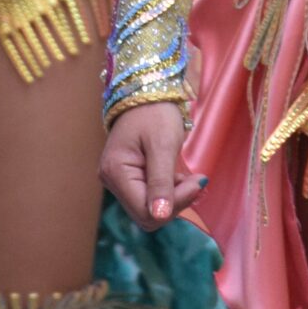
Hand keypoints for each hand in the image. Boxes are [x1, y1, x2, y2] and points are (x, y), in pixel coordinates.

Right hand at [100, 101, 205, 230]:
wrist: (146, 93)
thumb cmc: (155, 113)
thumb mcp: (163, 145)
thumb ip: (161, 182)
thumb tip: (159, 216)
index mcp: (115, 172)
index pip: (146, 211)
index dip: (175, 204)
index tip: (196, 182)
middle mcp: (111, 181)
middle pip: (147, 214)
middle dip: (175, 202)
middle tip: (195, 180)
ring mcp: (117, 181)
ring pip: (149, 209)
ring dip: (173, 198)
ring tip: (186, 176)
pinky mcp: (127, 179)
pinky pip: (148, 198)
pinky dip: (167, 193)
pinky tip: (176, 176)